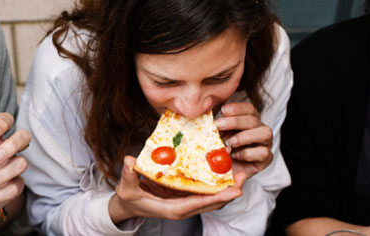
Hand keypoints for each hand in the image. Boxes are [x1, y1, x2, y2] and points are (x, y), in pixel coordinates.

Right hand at [109, 156, 245, 223]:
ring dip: (226, 188)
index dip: (218, 196)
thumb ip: (129, 176)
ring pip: (211, 199)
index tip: (235, 189)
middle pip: (211, 202)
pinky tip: (223, 173)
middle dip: (229, 191)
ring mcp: (185, 203)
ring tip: (239, 174)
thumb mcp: (126, 189)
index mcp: (172, 209)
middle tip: (243, 176)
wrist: (128, 207)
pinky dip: (215, 185)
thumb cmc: (128, 199)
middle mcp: (183, 208)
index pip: (199, 203)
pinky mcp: (184, 197)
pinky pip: (204, 193)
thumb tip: (130, 161)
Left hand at [215, 102, 273, 178]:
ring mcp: (264, 144)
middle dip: (236, 121)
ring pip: (266, 132)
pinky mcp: (266, 159)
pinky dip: (248, 154)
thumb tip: (206, 112)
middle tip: (219, 125)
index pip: (249, 109)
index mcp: (248, 121)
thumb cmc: (219, 151)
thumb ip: (214, 127)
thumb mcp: (214, 137)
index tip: (223, 110)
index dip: (237, 108)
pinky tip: (235, 156)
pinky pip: (263, 152)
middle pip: (254, 119)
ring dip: (245, 137)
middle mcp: (259, 130)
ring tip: (229, 143)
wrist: (223, 173)